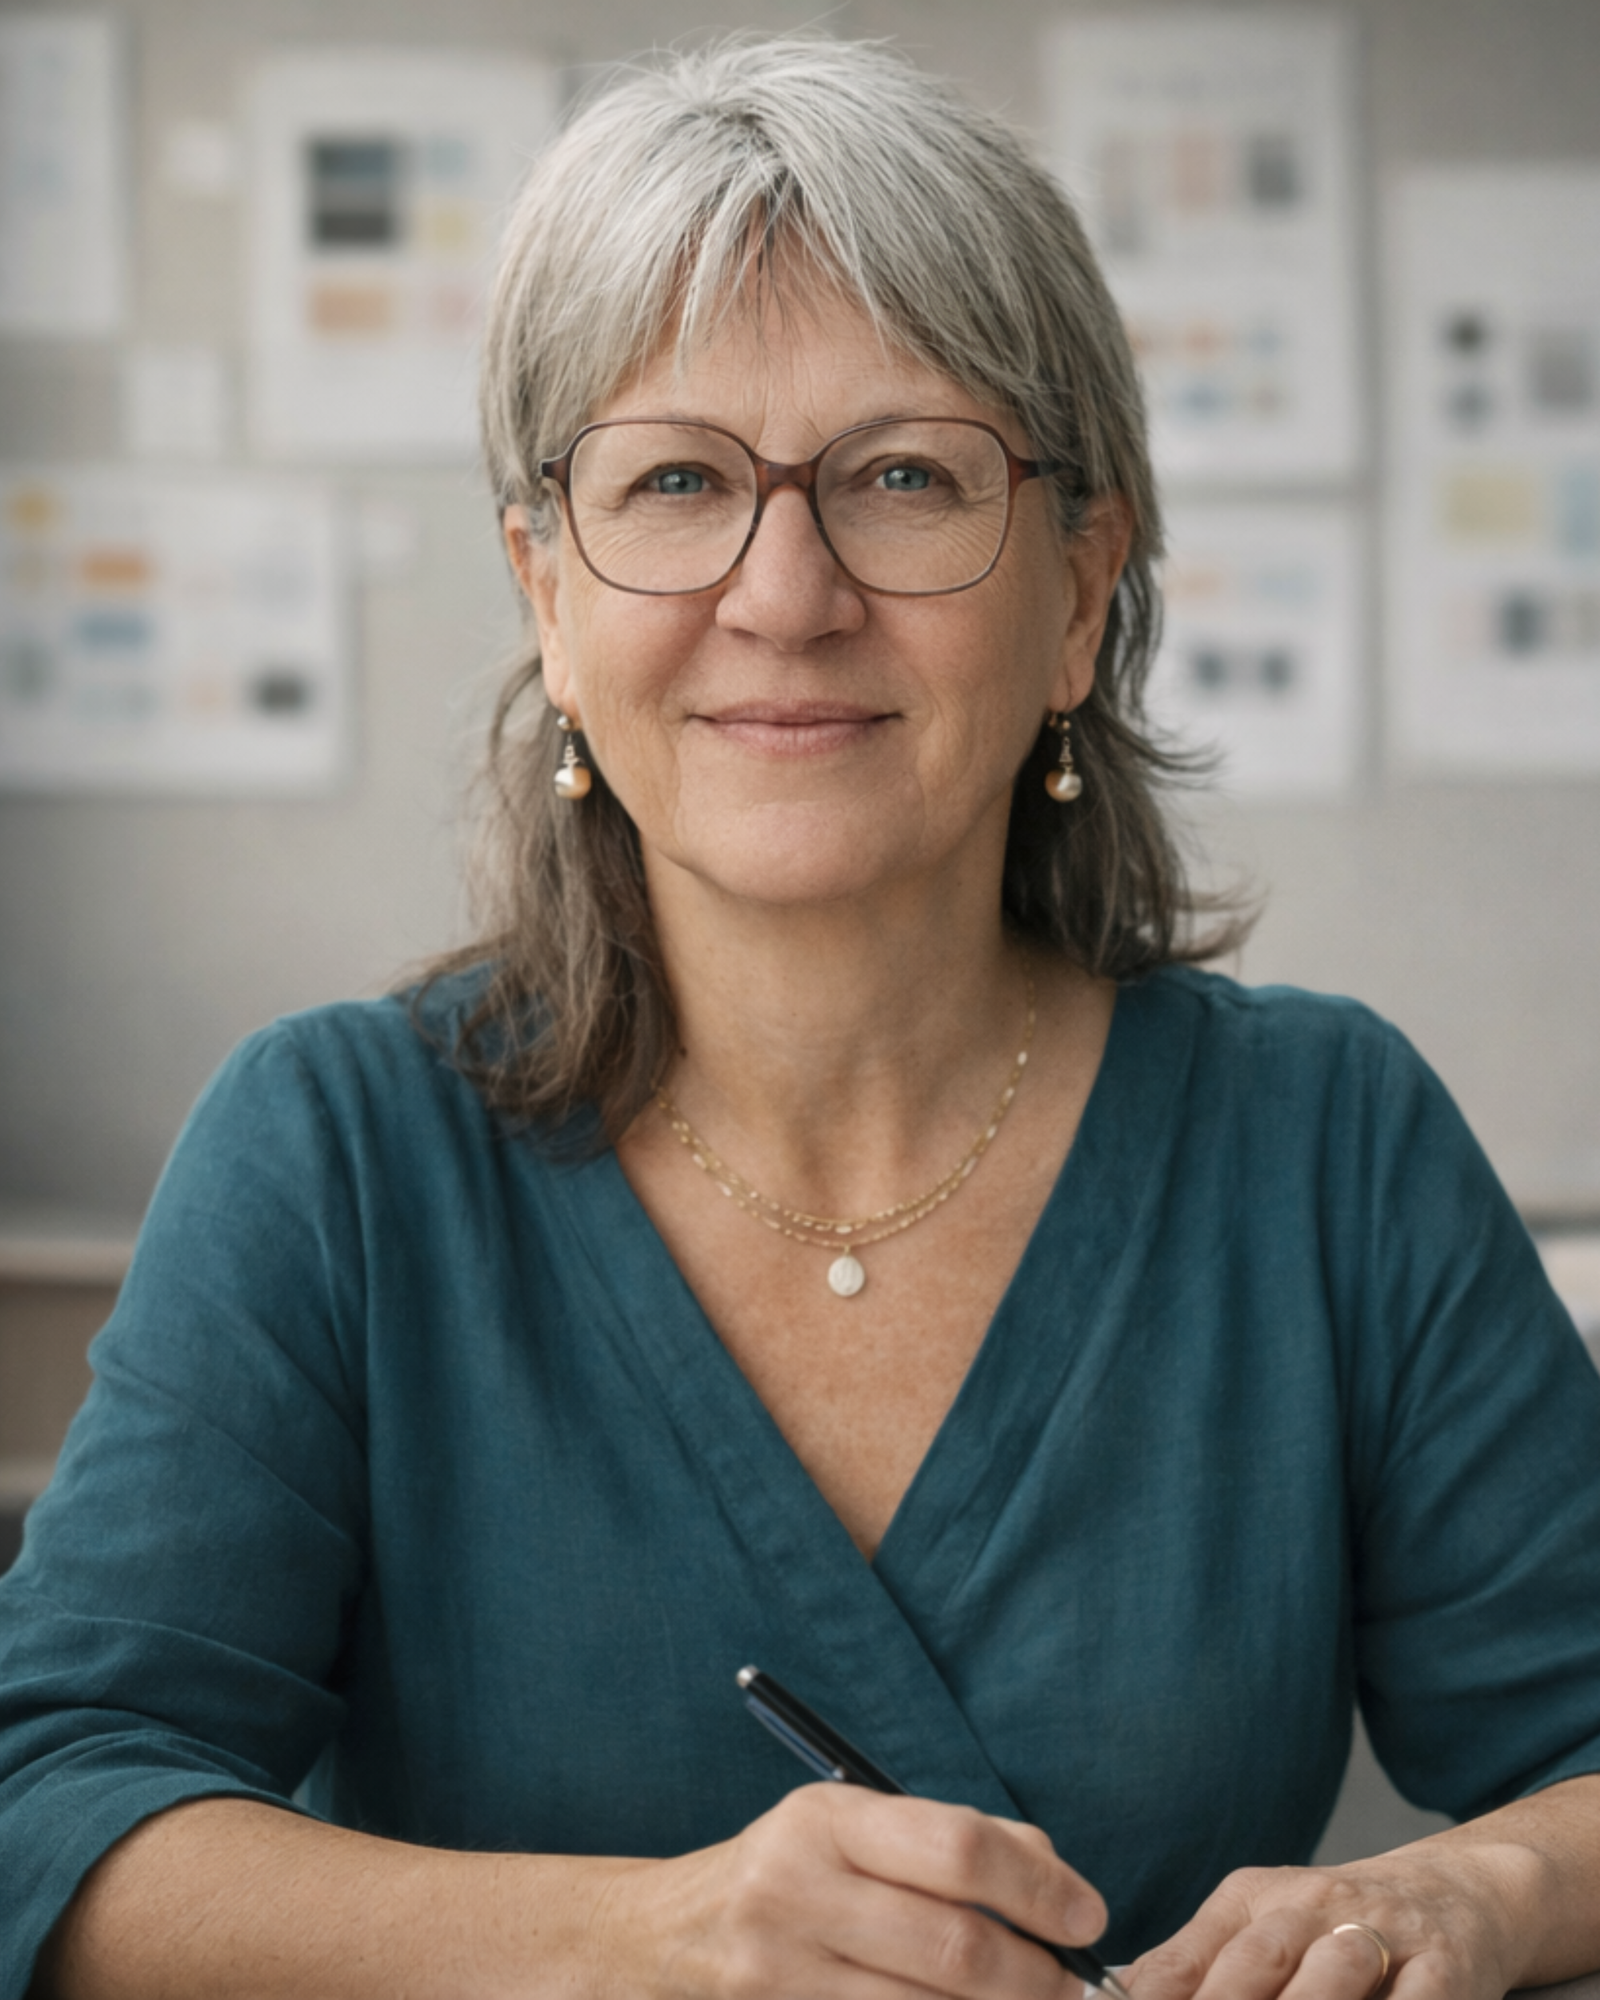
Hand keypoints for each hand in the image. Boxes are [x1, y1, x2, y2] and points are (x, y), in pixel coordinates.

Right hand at [600, 1783, 1108, 1999]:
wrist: (660, 1942)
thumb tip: (1056, 1873)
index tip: (1088, 1918)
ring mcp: (780, 1972)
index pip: (958, 1849)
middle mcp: (797, 1889)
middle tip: (1074, 1988)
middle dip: (1036, 1977)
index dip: (1040, 1888)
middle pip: (955, 1950)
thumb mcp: (850, 1827)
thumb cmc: (788, 1876)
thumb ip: (952, 1839)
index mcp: (827, 1819)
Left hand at [1126, 1847, 1525, 1999]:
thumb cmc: (1336, 1926)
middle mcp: (1312, 1908)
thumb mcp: (1263, 1929)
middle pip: (1256, 1963)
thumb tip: (1123, 1994)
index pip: (1189, 1959)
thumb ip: (1195, 1966)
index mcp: (1253, 1900)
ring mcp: (1380, 1934)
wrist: (1451, 1893)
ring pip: (1331, 1978)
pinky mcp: (1444, 1969)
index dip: (1158, 1999)